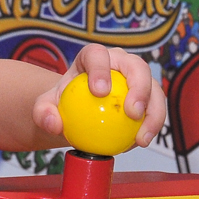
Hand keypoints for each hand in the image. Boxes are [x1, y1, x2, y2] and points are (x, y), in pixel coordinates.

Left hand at [32, 43, 166, 148]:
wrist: (79, 110)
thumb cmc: (65, 102)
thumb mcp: (47, 107)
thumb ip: (43, 113)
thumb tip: (53, 123)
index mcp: (93, 56)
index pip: (98, 55)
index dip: (101, 68)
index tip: (99, 92)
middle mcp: (120, 62)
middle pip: (136, 66)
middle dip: (139, 86)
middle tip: (132, 113)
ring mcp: (137, 77)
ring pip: (153, 88)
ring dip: (153, 112)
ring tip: (142, 137)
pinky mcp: (148, 96)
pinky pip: (155, 109)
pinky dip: (151, 125)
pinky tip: (141, 142)